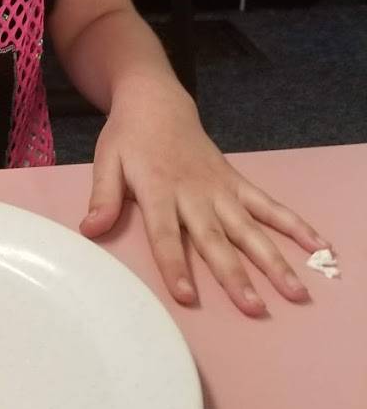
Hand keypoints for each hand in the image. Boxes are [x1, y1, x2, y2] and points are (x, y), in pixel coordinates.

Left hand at [79, 79, 331, 315]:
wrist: (156, 101)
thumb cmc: (128, 136)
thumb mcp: (106, 160)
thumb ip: (103, 196)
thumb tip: (90, 230)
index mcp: (158, 188)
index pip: (166, 234)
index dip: (176, 265)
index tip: (188, 296)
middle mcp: (193, 191)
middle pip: (215, 238)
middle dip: (235, 274)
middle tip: (255, 307)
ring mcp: (219, 187)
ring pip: (249, 227)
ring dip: (273, 259)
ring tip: (295, 290)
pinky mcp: (235, 182)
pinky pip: (267, 205)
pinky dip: (293, 224)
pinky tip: (317, 245)